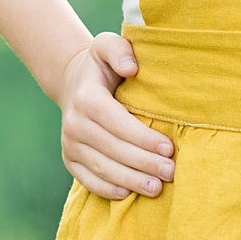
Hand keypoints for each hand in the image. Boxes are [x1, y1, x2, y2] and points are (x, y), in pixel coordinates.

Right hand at [58, 32, 175, 199]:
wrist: (73, 82)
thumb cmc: (101, 65)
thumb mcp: (107, 46)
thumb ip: (119, 50)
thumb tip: (131, 68)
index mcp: (86, 98)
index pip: (118, 123)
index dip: (143, 138)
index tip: (169, 148)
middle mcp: (74, 123)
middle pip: (113, 149)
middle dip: (144, 163)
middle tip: (171, 171)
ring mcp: (70, 144)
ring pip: (102, 168)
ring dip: (130, 180)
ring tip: (157, 188)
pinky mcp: (69, 159)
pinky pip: (88, 180)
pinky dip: (108, 189)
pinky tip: (129, 193)